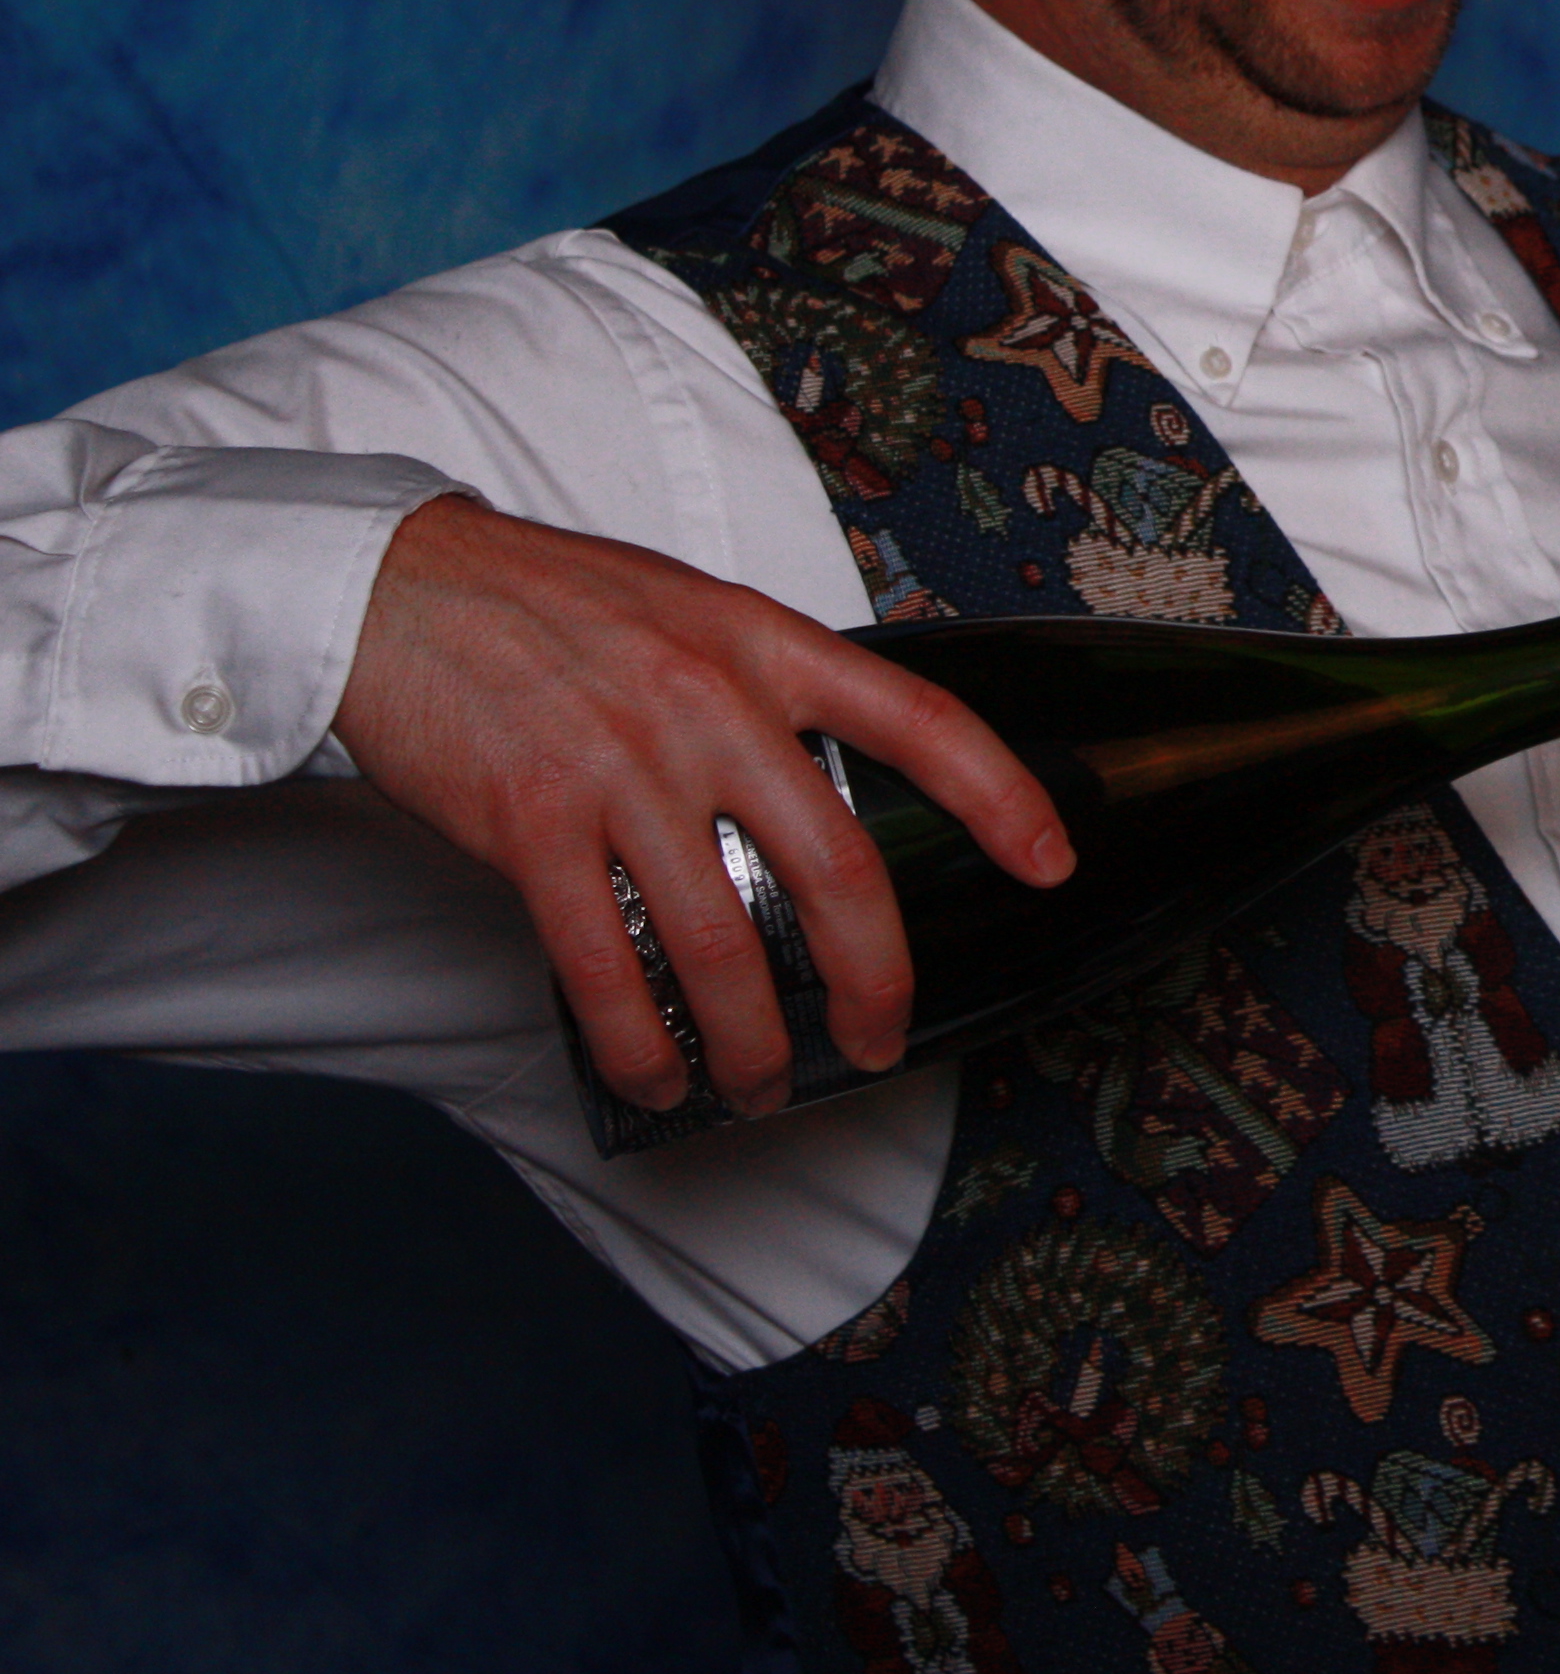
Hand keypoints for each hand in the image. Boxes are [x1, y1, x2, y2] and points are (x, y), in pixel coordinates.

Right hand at [331, 495, 1070, 1116]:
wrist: (395, 590)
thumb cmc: (549, 605)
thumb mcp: (691, 613)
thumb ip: (766, 689)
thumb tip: (829, 787)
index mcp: (766, 646)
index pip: (921, 723)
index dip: (1001, 797)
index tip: (1050, 863)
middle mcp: (711, 708)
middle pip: (836, 869)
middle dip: (873, 979)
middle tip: (881, 1039)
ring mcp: (622, 768)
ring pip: (722, 942)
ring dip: (752, 1039)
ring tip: (760, 1084)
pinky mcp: (533, 825)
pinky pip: (607, 965)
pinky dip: (642, 1042)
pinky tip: (659, 1075)